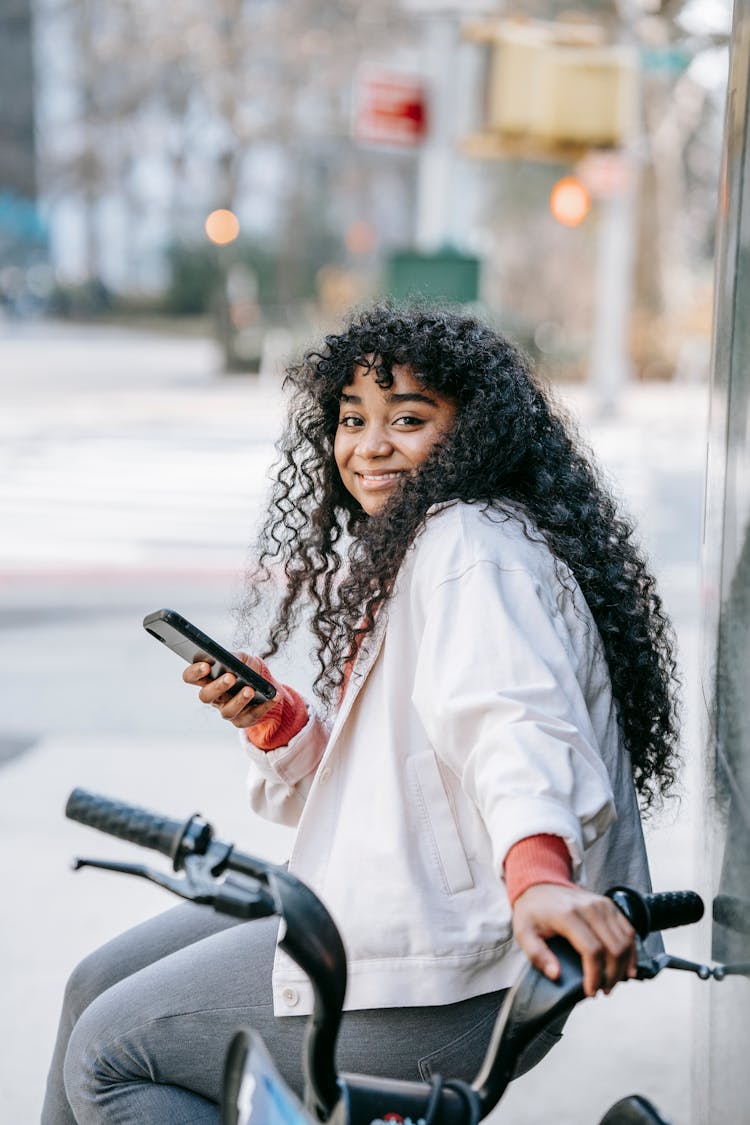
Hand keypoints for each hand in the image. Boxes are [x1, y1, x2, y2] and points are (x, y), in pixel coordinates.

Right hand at [182, 652, 279, 729]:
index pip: (190, 677)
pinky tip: (273, 696)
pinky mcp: (243, 720)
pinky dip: (264, 706)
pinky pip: (251, 716)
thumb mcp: (242, 658)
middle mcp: (214, 697)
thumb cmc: (246, 667)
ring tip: (250, 689)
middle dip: (217, 687)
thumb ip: (235, 657)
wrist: (263, 682)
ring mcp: (227, 710)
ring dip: (239, 700)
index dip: (194, 673)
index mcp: (207, 679)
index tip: (206, 665)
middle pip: (206, 696)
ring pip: (227, 711)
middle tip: (230, 677)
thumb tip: (233, 661)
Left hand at [511, 883, 636, 997]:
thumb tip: (556, 974)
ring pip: (625, 941)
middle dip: (612, 975)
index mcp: (568, 915)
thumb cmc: (532, 913)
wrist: (540, 885)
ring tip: (612, 983)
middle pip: (614, 948)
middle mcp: (589, 908)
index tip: (590, 992)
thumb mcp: (524, 933)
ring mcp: (602, 904)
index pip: (592, 951)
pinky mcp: (609, 905)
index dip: (595, 976)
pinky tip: (627, 968)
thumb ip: (537, 955)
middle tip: (603, 991)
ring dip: (623, 967)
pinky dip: (631, 952)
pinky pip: (629, 930)